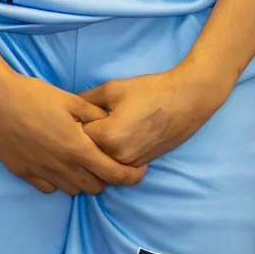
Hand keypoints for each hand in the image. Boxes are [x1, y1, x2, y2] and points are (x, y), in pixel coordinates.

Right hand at [0, 68, 146, 195]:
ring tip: (81, 163)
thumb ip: (95, 116)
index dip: (130, 177)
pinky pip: (48, 188)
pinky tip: (57, 164)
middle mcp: (61, 166)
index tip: (138, 172)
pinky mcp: (23, 173)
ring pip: (72, 191)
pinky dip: (58, 181)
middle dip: (105, 178)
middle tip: (105, 162)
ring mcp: (41, 172)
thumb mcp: (71, 101)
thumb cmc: (34, 96)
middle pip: (94, 187)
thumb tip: (112, 124)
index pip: (113, 174)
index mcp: (77, 148)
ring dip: (82, 181)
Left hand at [80, 68, 227, 169]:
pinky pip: (116, 165)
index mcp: (107, 136)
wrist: (187, 100)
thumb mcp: (113, 89)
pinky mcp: (141, 164)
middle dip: (83, 141)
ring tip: (103, 131)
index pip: (75, 137)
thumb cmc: (151, 91)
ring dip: (97, 151)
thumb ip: (85, 100)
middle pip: (86, 154)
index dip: (73, 125)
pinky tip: (117, 139)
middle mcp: (117, 156)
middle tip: (88, 124)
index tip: (75, 116)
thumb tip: (67, 107)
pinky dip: (112, 155)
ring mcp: (130, 163)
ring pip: (101, 163)